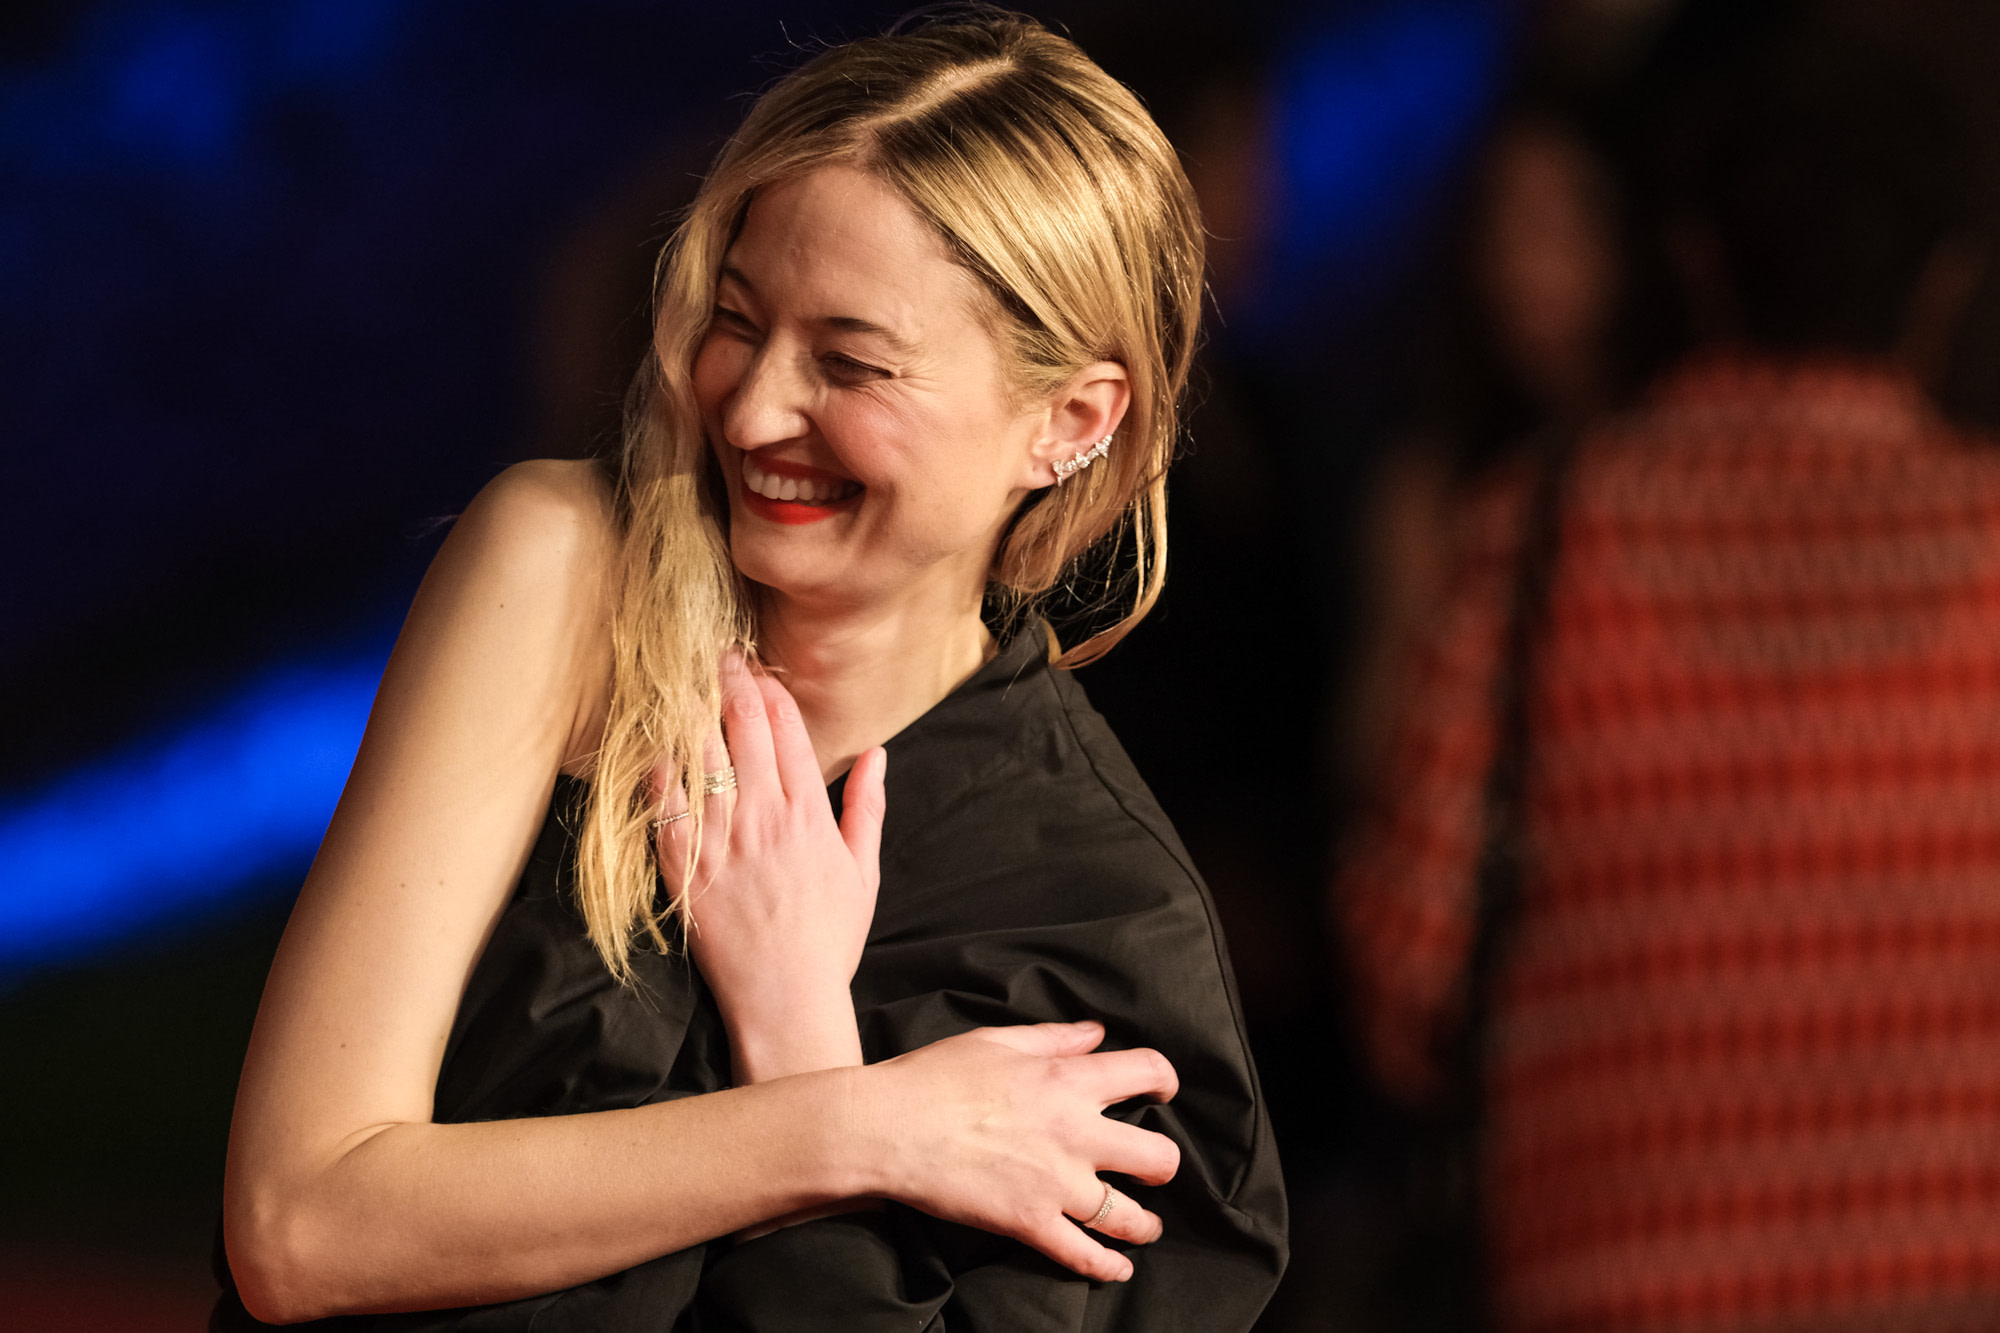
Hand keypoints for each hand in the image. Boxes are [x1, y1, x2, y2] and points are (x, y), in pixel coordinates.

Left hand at [653, 653, 886, 1081]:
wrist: (787, 996)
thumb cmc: (829, 939)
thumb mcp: (864, 872)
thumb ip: (867, 808)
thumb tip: (878, 755)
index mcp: (809, 815)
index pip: (788, 732)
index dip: (771, 692)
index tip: (758, 668)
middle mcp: (765, 818)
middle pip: (743, 730)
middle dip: (730, 684)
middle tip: (716, 654)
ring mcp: (723, 842)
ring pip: (702, 758)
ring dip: (691, 712)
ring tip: (681, 679)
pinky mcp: (687, 869)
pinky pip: (666, 808)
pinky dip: (659, 774)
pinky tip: (653, 746)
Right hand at [857, 1020, 1181, 1282]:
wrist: (886, 1127)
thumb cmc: (935, 1077)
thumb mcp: (997, 1041)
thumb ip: (1054, 1038)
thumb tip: (1095, 1033)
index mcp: (1067, 1079)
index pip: (1146, 1071)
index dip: (1165, 1079)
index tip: (1162, 1090)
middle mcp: (1075, 1132)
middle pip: (1157, 1156)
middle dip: (1163, 1163)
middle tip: (1153, 1167)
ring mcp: (1056, 1184)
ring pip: (1130, 1216)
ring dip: (1145, 1224)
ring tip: (1146, 1226)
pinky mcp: (1029, 1223)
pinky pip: (1082, 1255)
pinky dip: (1106, 1266)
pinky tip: (1118, 1267)